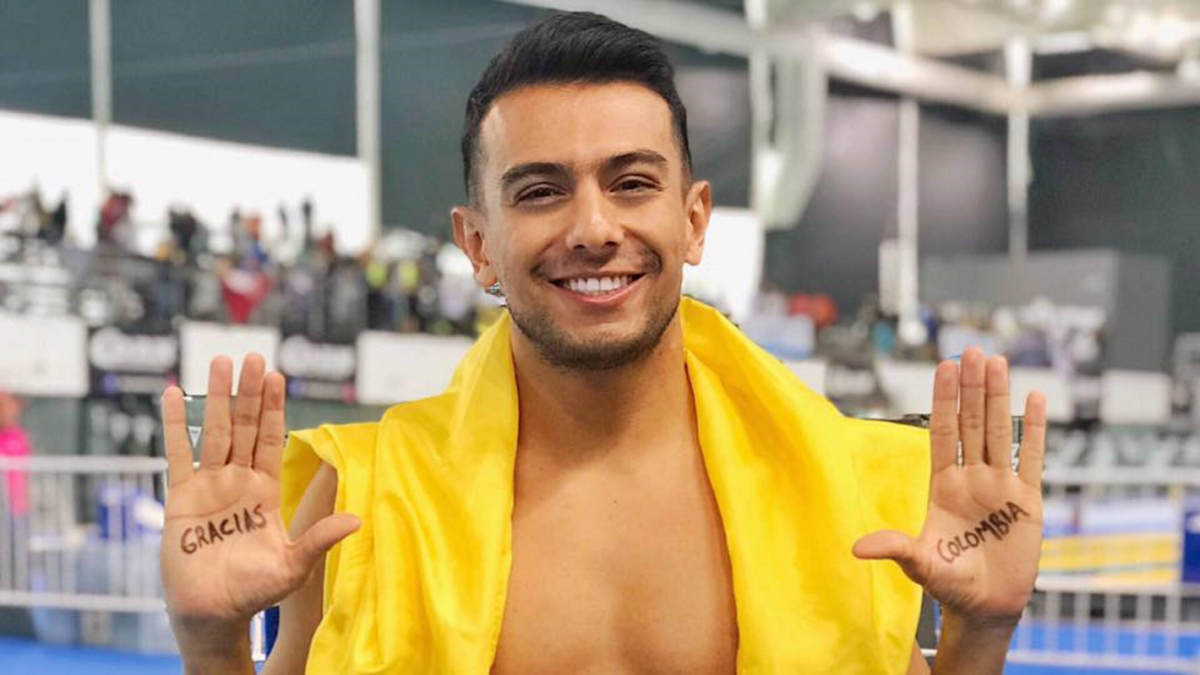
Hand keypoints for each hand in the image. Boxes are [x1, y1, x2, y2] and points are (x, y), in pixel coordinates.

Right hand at [159, 354, 359, 627]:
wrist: (211, 613)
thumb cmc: (254, 592)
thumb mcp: (292, 566)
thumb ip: (318, 540)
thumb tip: (357, 521)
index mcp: (266, 490)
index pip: (272, 439)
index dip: (274, 408)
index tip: (277, 375)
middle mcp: (238, 480)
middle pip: (244, 427)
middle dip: (248, 392)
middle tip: (251, 355)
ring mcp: (209, 486)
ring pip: (214, 432)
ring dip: (217, 397)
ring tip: (219, 361)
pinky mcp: (180, 498)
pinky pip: (177, 454)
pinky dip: (175, 425)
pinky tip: (176, 394)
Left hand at [853, 348, 1046, 621]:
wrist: (987, 606)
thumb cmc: (950, 584)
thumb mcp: (919, 564)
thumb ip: (895, 549)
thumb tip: (857, 549)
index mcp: (943, 485)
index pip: (942, 432)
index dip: (944, 400)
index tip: (944, 367)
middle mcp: (971, 478)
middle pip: (971, 423)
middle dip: (971, 387)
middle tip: (972, 349)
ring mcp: (1000, 485)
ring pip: (999, 431)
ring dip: (999, 396)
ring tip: (998, 360)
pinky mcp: (1027, 500)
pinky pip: (1031, 458)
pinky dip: (1034, 429)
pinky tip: (1036, 397)